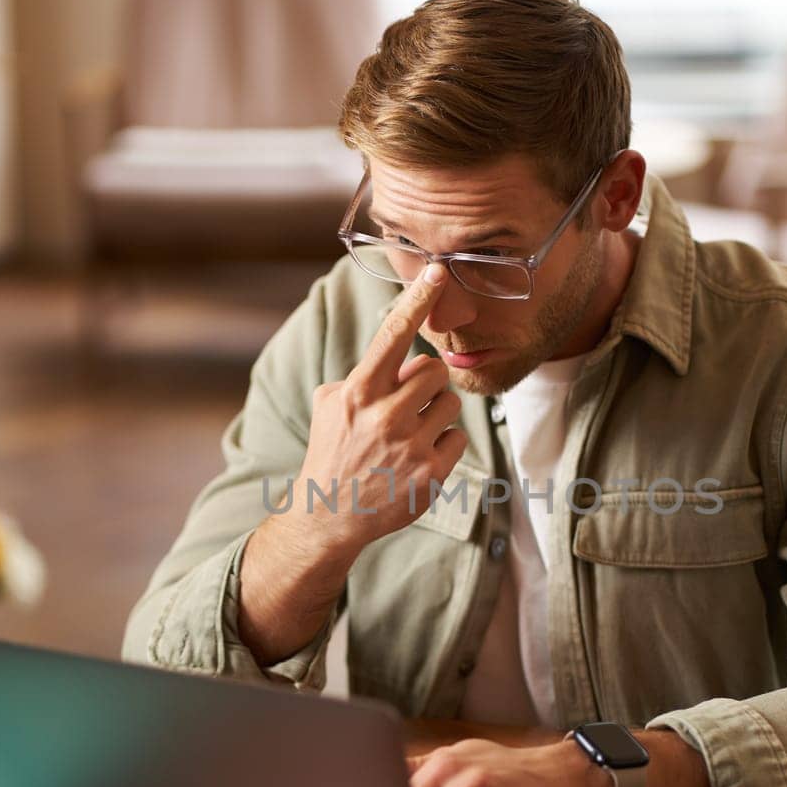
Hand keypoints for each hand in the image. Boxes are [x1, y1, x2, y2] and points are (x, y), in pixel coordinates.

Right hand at [292, 264, 466, 556]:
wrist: (328, 515)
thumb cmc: (332, 451)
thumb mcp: (331, 404)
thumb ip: (364, 375)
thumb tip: (401, 356)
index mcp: (358, 392)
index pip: (393, 335)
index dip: (416, 300)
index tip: (436, 272)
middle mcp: (384, 415)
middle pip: (435, 370)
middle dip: (426, 383)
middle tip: (408, 403)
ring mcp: (409, 446)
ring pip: (450, 402)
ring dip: (436, 412)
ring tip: (411, 433)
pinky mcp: (430, 474)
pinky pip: (457, 437)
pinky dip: (443, 444)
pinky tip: (418, 458)